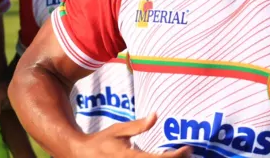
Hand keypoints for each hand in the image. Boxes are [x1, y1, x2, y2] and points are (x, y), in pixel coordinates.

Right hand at [74, 112, 191, 157]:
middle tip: (187, 154)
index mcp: (129, 157)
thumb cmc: (101, 141)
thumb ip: (138, 126)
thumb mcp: (118, 130)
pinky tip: (164, 157)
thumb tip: (156, 115)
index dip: (176, 156)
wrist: (82, 155)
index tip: (188, 149)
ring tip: (179, 156)